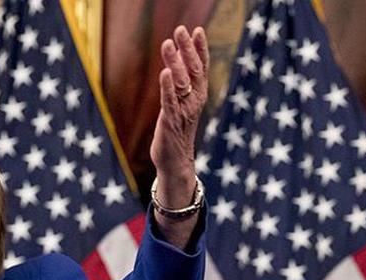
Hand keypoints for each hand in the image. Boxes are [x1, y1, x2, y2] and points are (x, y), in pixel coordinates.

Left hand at [149, 25, 208, 209]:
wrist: (176, 162)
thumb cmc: (177, 130)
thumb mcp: (181, 103)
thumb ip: (180, 81)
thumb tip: (176, 56)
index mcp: (198, 96)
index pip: (201, 67)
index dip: (200, 49)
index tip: (198, 30)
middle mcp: (194, 101)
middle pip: (193, 71)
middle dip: (187, 49)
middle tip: (181, 30)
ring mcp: (183, 111)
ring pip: (181, 83)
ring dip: (174, 63)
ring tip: (167, 43)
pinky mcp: (170, 121)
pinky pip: (170, 102)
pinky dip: (167, 87)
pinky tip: (164, 72)